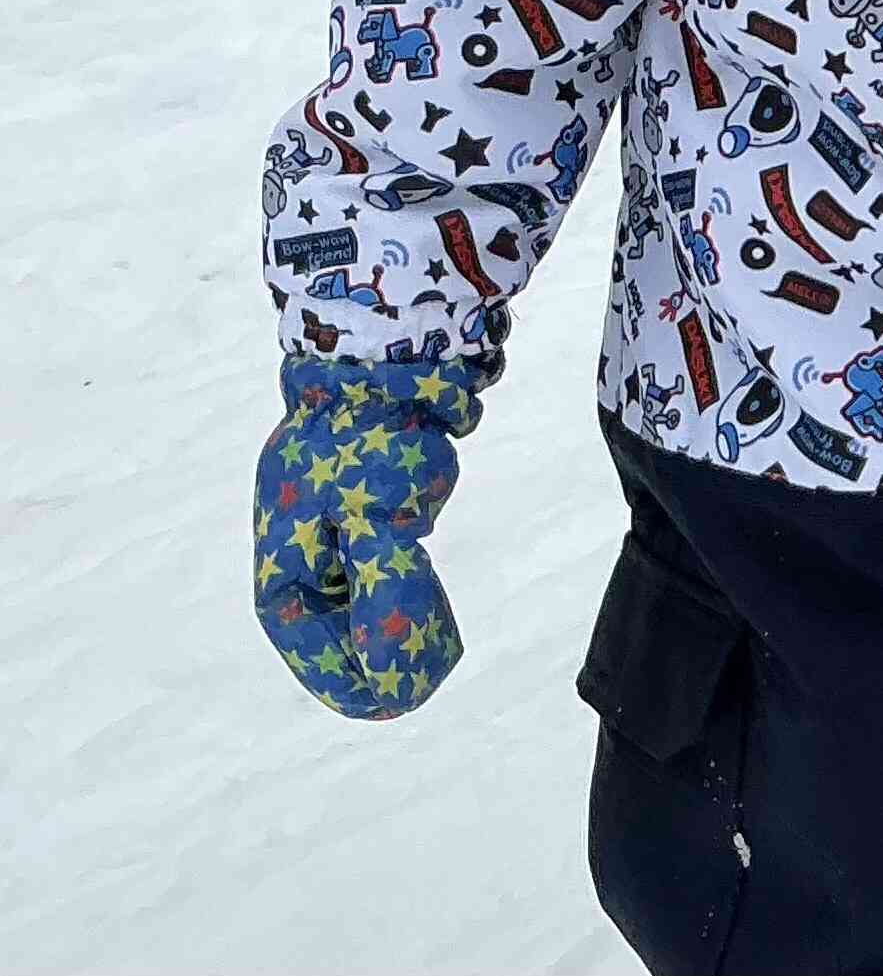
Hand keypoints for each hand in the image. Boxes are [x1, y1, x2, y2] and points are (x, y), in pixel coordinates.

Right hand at [252, 356, 482, 719]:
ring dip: (390, 589)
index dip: (342, 675)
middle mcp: (297, 530)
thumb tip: (392, 668)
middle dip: (372, 644)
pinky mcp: (363, 475)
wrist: (389, 345)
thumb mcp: (381, 523)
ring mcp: (327, 501)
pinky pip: (380, 526)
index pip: (305, 634)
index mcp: (284, 551)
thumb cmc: (375, 438)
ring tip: (430, 619)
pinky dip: (401, 541)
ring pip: (359, 567)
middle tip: (423, 677)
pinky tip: (420, 528)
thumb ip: (386, 594)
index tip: (388, 706)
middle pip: (331, 607)